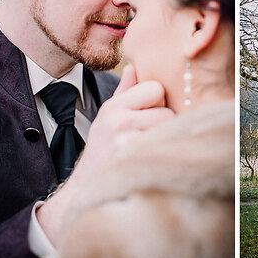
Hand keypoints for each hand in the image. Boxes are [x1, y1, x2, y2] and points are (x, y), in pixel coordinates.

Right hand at [36, 65, 174, 245]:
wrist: (87, 190)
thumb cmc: (103, 153)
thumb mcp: (108, 119)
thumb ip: (125, 93)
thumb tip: (133, 66)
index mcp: (113, 107)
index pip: (155, 87)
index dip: (158, 101)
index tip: (149, 116)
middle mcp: (118, 120)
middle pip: (166, 109)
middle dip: (163, 123)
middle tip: (148, 138)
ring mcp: (126, 140)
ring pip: (169, 127)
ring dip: (165, 138)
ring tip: (148, 149)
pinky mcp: (135, 158)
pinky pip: (166, 145)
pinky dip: (164, 152)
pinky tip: (150, 160)